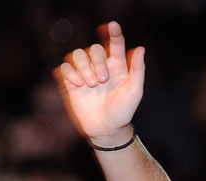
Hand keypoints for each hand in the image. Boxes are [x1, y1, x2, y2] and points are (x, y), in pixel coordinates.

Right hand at [56, 21, 145, 147]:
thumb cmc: (123, 111)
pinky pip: (64, 67)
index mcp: (117, 66)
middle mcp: (100, 66)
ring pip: (77, 54)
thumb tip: (141, 48)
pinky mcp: (71, 82)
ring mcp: (85, 73)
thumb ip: (137, 70)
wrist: (106, 129)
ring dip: (83, 67)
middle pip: (94, 48)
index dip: (114, 33)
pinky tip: (78, 85)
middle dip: (96, 61)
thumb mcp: (134, 91)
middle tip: (101, 80)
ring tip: (90, 84)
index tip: (112, 26)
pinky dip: (70, 73)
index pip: (115, 44)